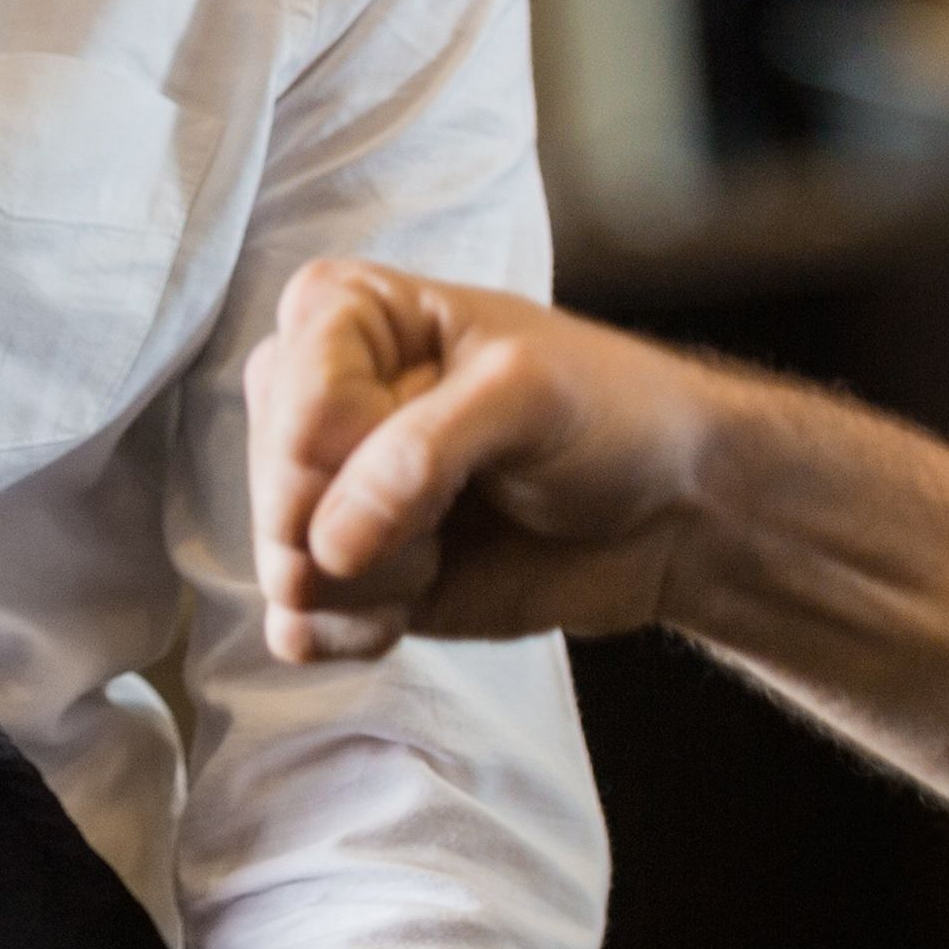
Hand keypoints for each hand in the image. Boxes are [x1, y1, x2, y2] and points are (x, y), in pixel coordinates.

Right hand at [243, 258, 726, 664]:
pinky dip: (356, 631)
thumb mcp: (527, 394)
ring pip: (287, 565)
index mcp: (344, 317)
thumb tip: (324, 546)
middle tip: (454, 506)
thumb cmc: (610, 412)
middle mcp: (317, 400)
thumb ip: (421, 454)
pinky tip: (412, 607)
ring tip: (444, 548)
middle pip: (278, 489)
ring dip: (373, 581)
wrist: (670, 508)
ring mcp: (328, 494)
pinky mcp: (349, 577)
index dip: (357, 451)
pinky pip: (301, 626)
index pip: (296, 403)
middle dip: (368, 524)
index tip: (445, 452)